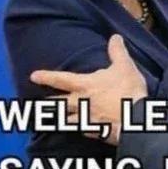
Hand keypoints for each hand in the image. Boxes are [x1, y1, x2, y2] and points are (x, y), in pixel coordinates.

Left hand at [30, 35, 146, 145]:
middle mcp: (79, 103)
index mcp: (85, 85)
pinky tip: (79, 129)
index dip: (46, 77)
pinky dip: (78, 128)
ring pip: (65, 120)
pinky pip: (81, 130)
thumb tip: (115, 37)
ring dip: (59, 118)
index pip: (60, 79)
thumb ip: (117, 52)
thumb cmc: (127, 91)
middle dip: (48, 104)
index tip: (33, 76)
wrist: (134, 119)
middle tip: (39, 104)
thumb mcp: (125, 66)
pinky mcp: (92, 132)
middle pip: (58, 104)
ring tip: (54, 119)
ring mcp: (84, 119)